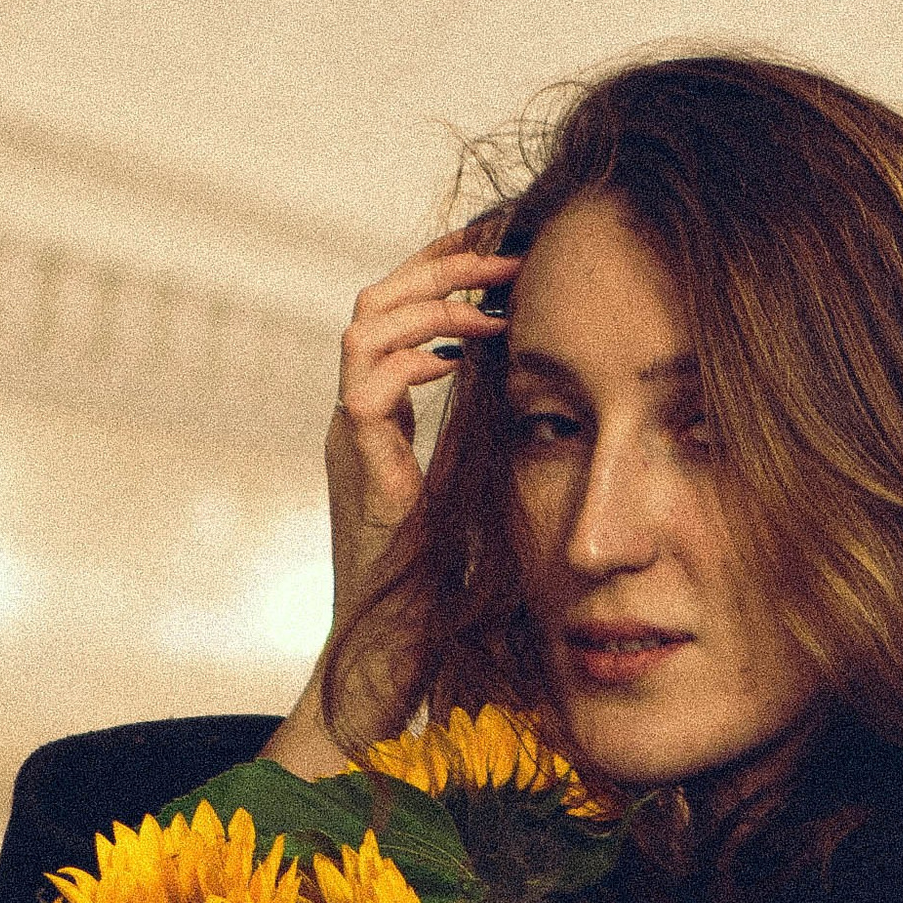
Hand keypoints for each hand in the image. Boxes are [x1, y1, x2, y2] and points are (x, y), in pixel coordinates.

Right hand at [263, 233, 516, 775]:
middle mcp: (358, 419)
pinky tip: (463, 360)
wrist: (394, 656)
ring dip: (431, 301)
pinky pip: (367, 392)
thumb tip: (551, 397)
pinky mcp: (359, 473)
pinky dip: (414, 363)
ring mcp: (351, 442)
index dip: (446, 269)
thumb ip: (494, 440)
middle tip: (508, 251)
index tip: (507, 246)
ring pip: (362, 328)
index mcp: (383, 416)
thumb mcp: (475, 491)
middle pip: (375, 300)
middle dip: (440, 263)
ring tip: (493, 301)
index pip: (400, 312)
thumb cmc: (440, 588)